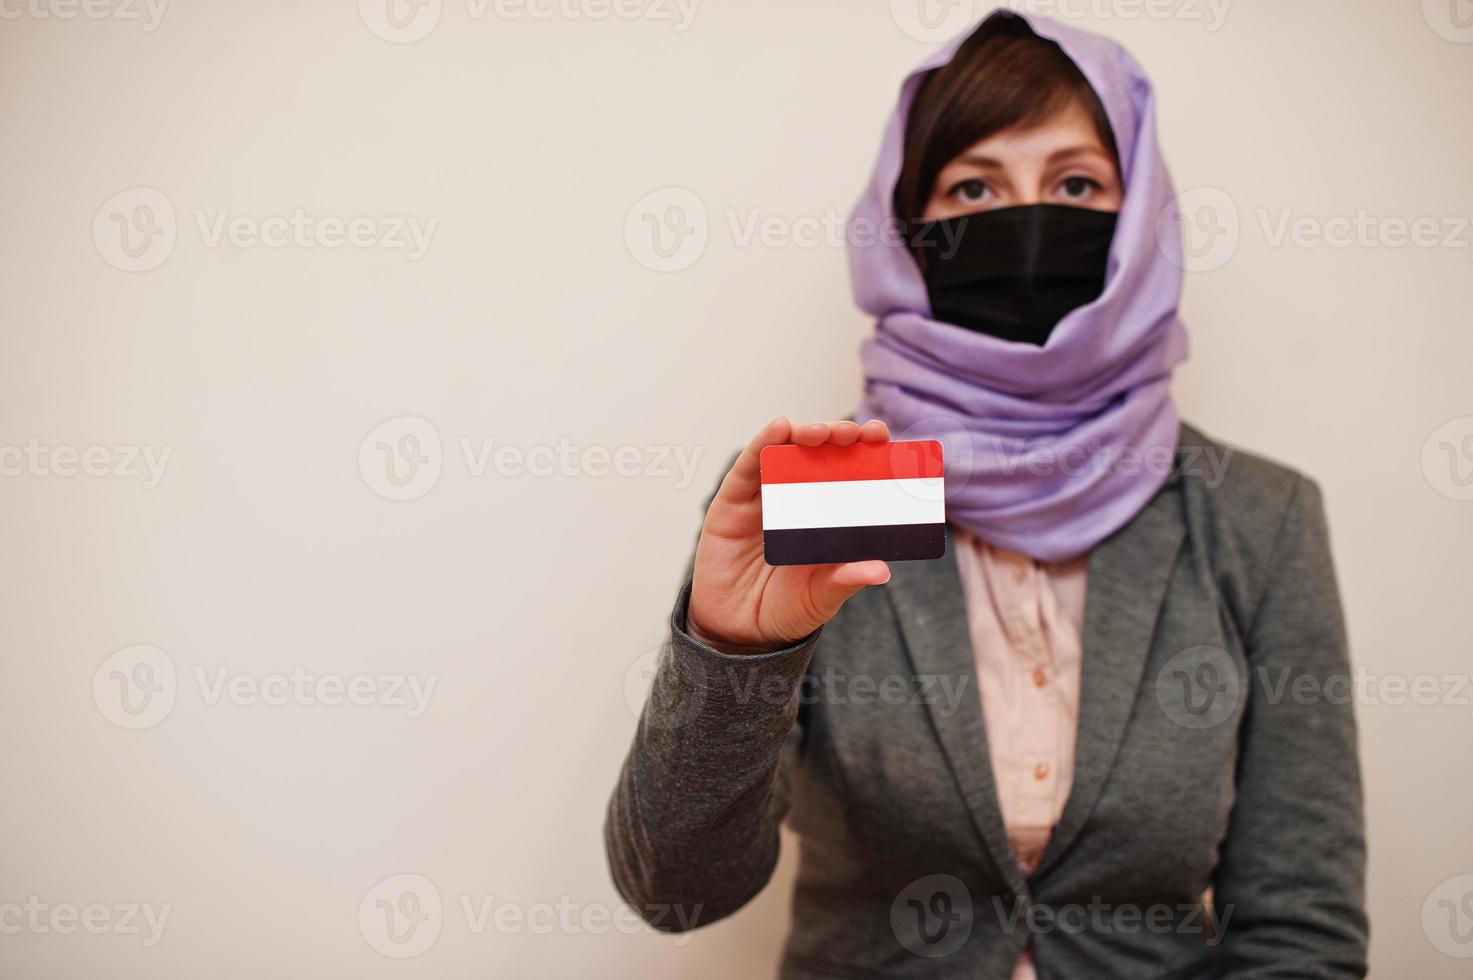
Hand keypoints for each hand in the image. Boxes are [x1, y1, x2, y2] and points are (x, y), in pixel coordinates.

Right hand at [686, 416, 893, 654]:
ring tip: (822, 432)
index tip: (883, 438)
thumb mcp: (821, 597)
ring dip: (806, 432)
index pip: (852, 473)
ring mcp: (765, 495)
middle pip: (822, 453)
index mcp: (828, 516)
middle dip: (841, 436)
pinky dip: (764, 442)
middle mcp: (798, 498)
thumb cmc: (785, 610)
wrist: (737, 631)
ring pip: (787, 450)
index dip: (868, 452)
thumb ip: (845, 581)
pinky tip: (779, 428)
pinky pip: (748, 465)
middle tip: (858, 433)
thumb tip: (881, 571)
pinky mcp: (733, 499)